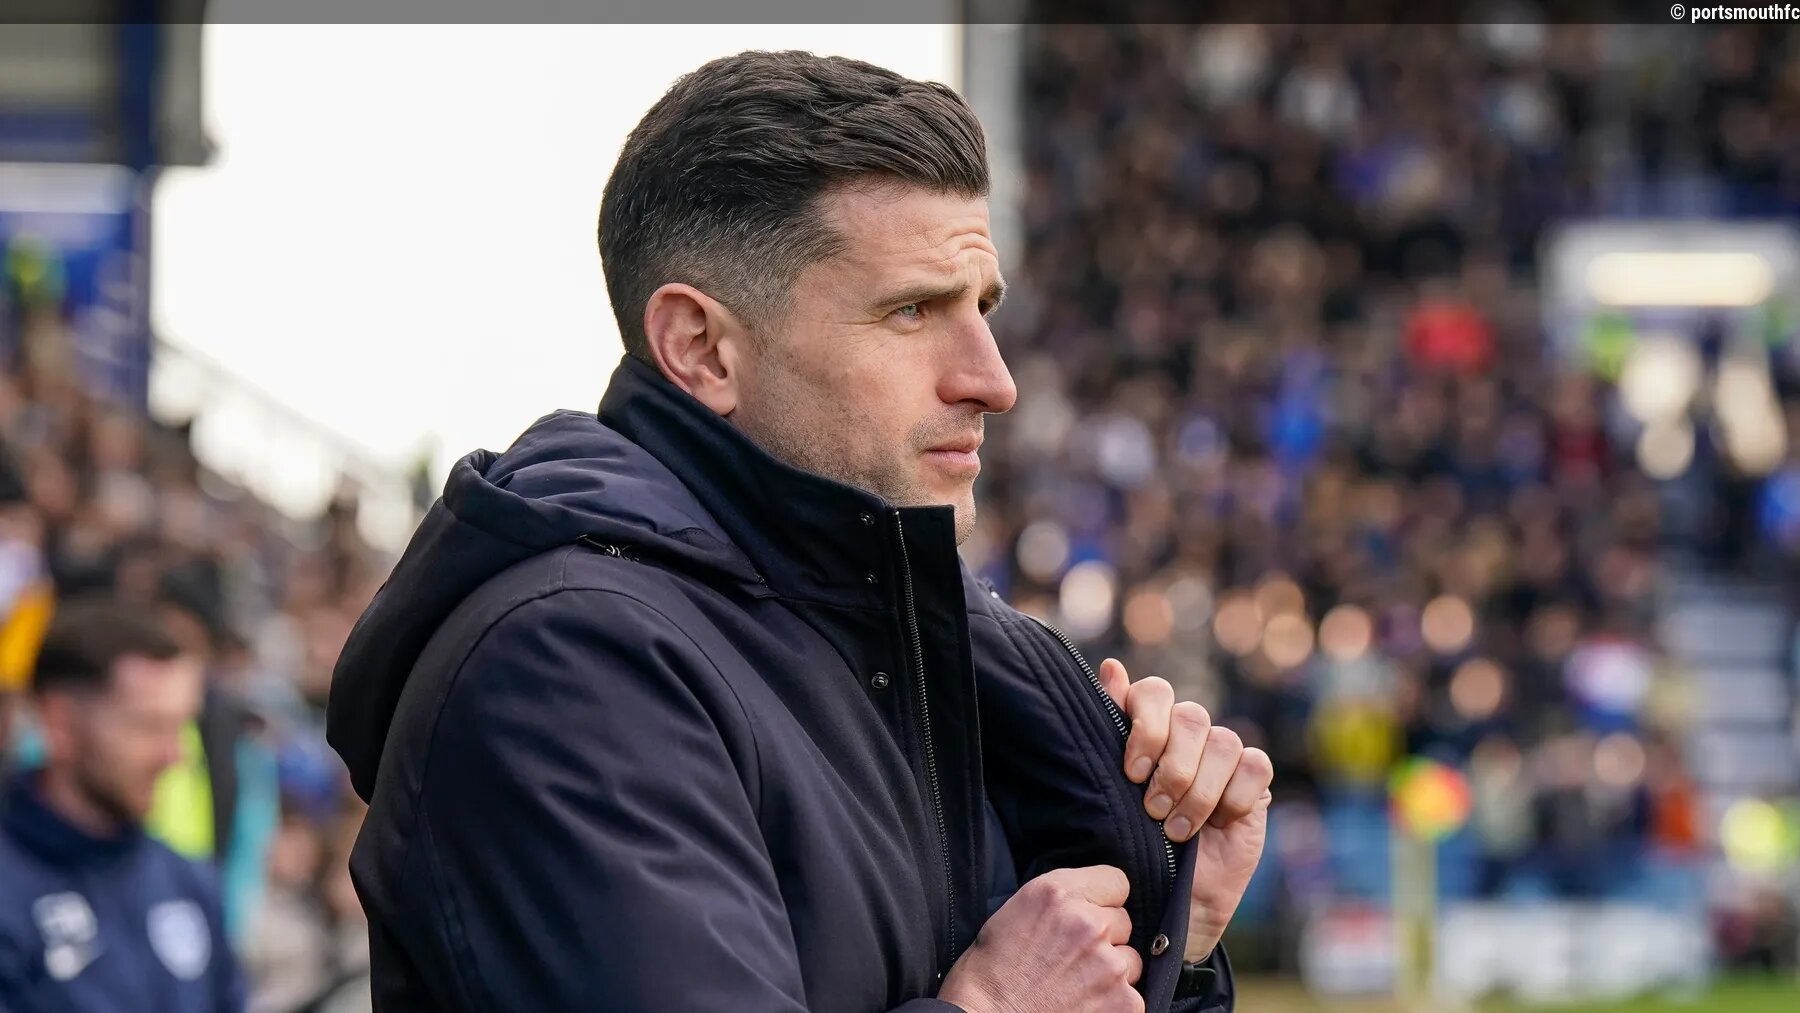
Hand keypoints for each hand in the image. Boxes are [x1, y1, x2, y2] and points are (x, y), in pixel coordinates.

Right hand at [937, 865, 1143, 1012]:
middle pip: (1122, 922)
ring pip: (1130, 960)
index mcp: (1057, 893)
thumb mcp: (1014, 913)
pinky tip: (1082, 1007)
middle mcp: (1088, 923)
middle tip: (1070, 960)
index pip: (1116, 881)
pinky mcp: (1124, 1002)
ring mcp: (1110, 965)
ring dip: (1110, 972)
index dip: (1102, 901)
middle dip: (1103, 939)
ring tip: (1074, 988)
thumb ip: (1059, 902)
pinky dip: (1113, 1004)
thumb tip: (1088, 903)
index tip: (1089, 915)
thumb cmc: (986, 977)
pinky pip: (1133, 995)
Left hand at [1097, 659, 1272, 963]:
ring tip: (1177, 830)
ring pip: (1222, 742)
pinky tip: (1219, 822)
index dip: (1146, 726)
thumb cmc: (1133, 843)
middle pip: (1190, 717)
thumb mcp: (1112, 791)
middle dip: (1171, 769)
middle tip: (1153, 810)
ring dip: (1199, 791)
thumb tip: (1111, 667)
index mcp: (1150, 726)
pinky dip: (1234, 795)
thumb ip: (1110, 728)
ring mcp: (1222, 754)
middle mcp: (1187, 733)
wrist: (1169, 895)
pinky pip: (1254, 765)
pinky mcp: (1253, 780)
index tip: (1132, 773)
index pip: (1153, 693)